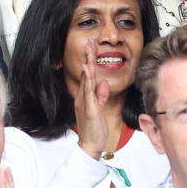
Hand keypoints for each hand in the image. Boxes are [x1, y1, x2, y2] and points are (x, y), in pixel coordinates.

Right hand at [74, 39, 109, 159]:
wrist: (91, 145)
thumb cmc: (95, 128)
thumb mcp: (100, 108)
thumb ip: (101, 96)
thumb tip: (103, 84)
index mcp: (86, 97)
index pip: (89, 75)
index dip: (91, 60)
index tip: (93, 47)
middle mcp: (83, 98)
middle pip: (86, 73)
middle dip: (88, 57)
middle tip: (90, 42)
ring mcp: (85, 103)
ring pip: (86, 80)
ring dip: (87, 65)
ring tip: (89, 52)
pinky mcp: (89, 109)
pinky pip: (88, 93)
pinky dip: (88, 81)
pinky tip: (88, 72)